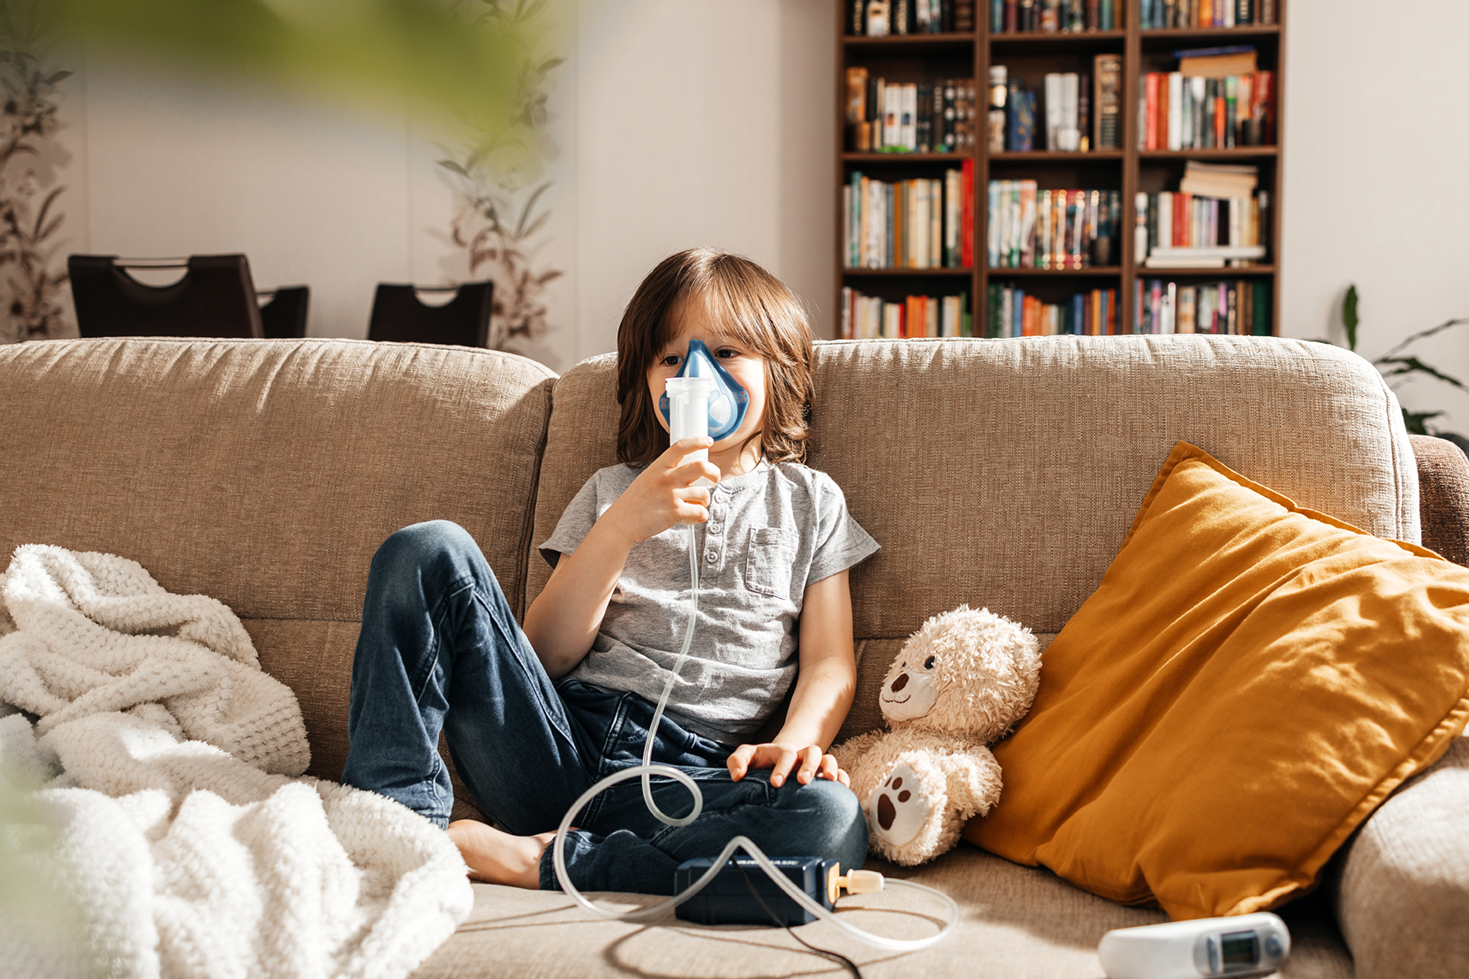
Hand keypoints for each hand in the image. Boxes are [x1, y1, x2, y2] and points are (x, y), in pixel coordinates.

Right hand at [602, 437, 720, 543]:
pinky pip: (701, 512)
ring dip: (705, 500)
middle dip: (714, 472)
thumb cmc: (636, 501)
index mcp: (659, 467)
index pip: (681, 447)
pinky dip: (702, 515)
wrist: (623, 522)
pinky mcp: (676, 512)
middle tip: (714, 478)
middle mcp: (667, 479)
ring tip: (697, 504)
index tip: (708, 440)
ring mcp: (672, 495)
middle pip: (701, 467)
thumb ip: (666, 473)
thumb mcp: (647, 478)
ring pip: (704, 493)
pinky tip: (695, 516)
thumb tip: (687, 470)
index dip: (697, 441)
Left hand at [727, 742, 850, 788]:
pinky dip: (843, 778)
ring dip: (830, 769)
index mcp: (783, 751)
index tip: (775, 782)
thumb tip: (737, 776)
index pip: (786, 754)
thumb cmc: (760, 762)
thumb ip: (737, 761)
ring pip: (828, 759)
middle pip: (812, 752)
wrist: (776, 762)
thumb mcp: (747, 756)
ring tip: (830, 781)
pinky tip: (843, 788)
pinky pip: (839, 773)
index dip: (782, 767)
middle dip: (809, 766)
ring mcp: (815, 766)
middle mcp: (802, 756)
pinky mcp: (824, 776)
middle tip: (802, 781)